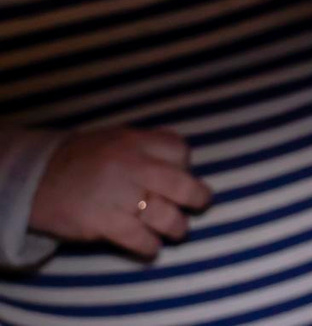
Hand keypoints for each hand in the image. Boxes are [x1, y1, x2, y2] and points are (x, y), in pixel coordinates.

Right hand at [28, 128, 211, 259]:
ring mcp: (118, 196)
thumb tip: (181, 158)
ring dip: (177, 227)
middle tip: (199, 204)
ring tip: (177, 230)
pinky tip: (151, 248)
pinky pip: (138, 238)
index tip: (181, 174)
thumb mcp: (116, 138)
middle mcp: (132, 167)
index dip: (185, 164)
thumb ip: (147, 145)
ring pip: (165, 215)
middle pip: (181, 184)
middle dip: (197, 198)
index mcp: (136, 142)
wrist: (36, 180)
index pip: (179, 150)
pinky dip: (149, 246)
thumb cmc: (82, 159)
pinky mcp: (103, 222)